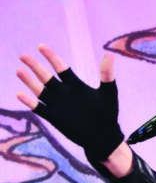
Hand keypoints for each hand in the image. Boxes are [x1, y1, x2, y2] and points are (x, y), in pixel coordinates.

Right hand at [16, 45, 123, 160]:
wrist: (103, 136)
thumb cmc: (108, 113)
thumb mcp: (109, 92)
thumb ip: (106, 74)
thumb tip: (110, 54)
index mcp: (76, 85)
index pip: (61, 68)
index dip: (51, 57)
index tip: (41, 46)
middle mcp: (64, 93)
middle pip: (46, 76)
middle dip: (35, 66)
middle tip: (23, 55)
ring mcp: (58, 105)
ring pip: (40, 90)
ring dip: (29, 81)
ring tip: (19, 70)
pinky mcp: (54, 117)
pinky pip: (39, 108)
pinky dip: (30, 102)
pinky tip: (20, 94)